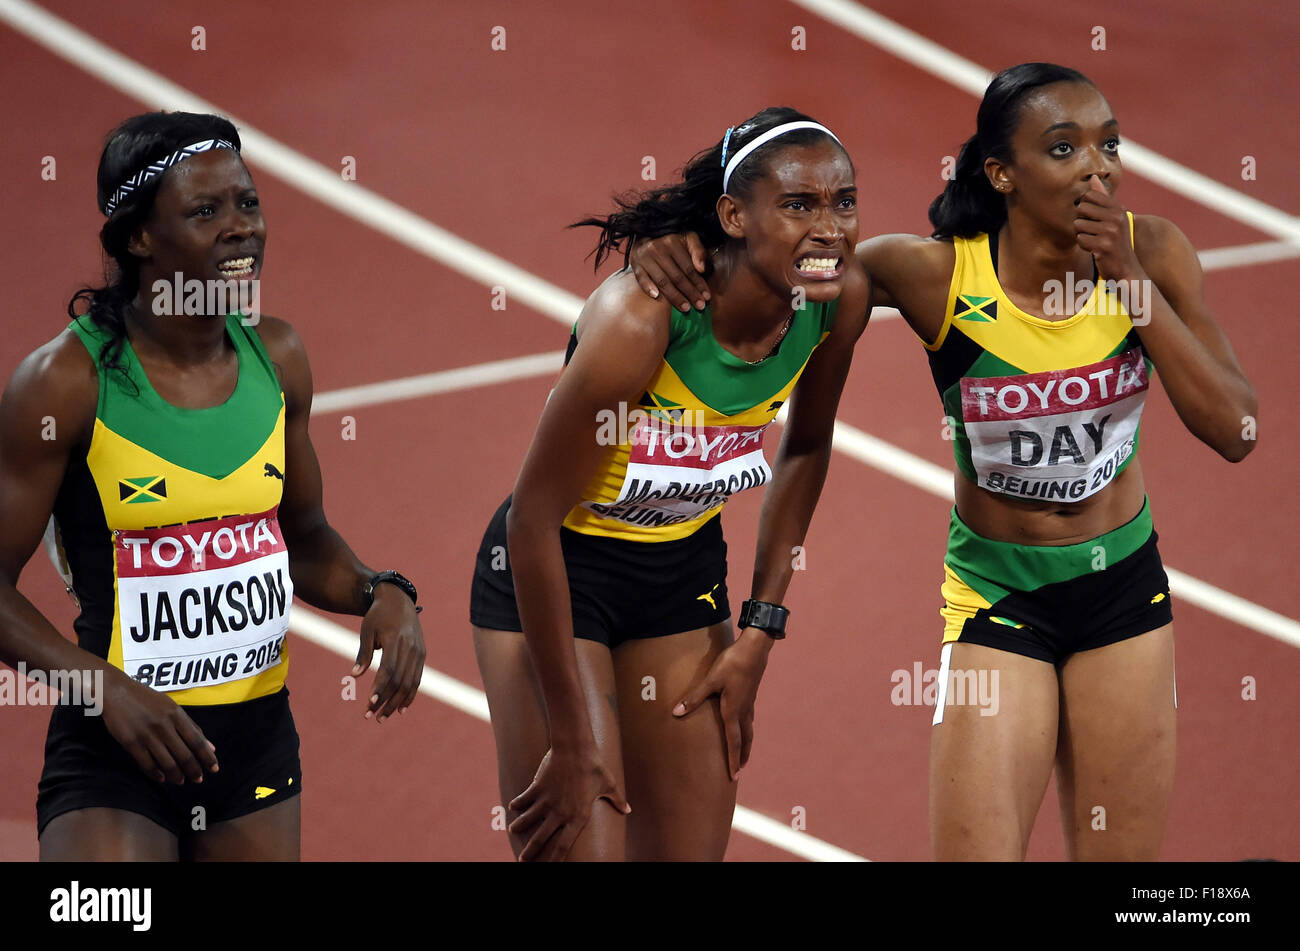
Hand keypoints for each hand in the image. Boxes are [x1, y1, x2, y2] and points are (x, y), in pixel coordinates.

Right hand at [100, 668, 218, 783]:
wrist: (117, 692)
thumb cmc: (147, 699)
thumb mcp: (172, 707)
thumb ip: (191, 726)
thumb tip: (210, 747)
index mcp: (177, 715)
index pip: (197, 741)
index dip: (207, 757)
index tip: (214, 769)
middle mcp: (164, 726)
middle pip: (184, 755)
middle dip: (194, 770)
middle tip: (198, 780)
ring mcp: (147, 735)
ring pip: (167, 763)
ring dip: (176, 775)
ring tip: (181, 781)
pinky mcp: (131, 743)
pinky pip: (147, 764)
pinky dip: (156, 774)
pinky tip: (162, 778)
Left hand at [353, 583, 424, 720]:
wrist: (399, 600)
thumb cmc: (378, 615)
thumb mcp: (367, 630)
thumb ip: (363, 653)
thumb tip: (355, 675)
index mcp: (396, 639)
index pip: (388, 670)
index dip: (380, 688)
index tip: (370, 703)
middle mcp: (410, 647)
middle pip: (400, 681)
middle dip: (385, 701)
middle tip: (371, 716)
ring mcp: (419, 652)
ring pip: (410, 683)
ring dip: (397, 703)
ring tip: (383, 716)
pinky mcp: (422, 655)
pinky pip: (417, 679)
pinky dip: (410, 695)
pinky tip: (401, 709)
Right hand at [508, 744, 630, 861]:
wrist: (575, 747)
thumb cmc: (594, 766)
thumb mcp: (609, 784)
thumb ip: (617, 800)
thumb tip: (628, 810)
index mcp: (579, 816)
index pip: (564, 845)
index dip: (555, 859)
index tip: (548, 868)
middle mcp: (561, 813)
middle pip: (542, 839)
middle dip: (531, 852)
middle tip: (523, 861)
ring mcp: (547, 801)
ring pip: (528, 820)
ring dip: (520, 827)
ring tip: (514, 830)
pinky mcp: (537, 788)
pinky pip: (524, 800)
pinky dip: (517, 804)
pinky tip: (513, 807)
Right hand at [629, 232, 710, 311]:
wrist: (646, 235)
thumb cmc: (671, 241)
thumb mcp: (688, 239)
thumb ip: (698, 251)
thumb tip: (702, 268)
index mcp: (672, 242)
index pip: (688, 268)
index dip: (699, 283)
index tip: (707, 296)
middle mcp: (658, 249)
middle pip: (677, 277)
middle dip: (690, 293)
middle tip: (700, 306)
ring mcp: (645, 257)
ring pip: (662, 281)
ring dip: (675, 296)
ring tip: (686, 308)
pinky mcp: (635, 264)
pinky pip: (641, 278)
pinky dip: (648, 287)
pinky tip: (656, 297)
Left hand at [672, 627, 772, 779]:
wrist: (754, 649)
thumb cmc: (732, 664)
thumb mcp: (710, 680)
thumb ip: (694, 698)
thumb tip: (676, 713)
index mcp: (734, 710)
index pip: (734, 742)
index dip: (733, 760)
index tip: (734, 776)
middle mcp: (744, 710)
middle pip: (745, 740)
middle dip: (742, 756)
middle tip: (739, 771)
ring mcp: (749, 703)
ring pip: (749, 729)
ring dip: (746, 744)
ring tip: (743, 753)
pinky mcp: (750, 695)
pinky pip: (749, 718)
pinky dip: (746, 729)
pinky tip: (742, 724)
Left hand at [1074, 175, 1142, 280]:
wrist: (1126, 269)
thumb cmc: (1115, 241)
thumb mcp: (1113, 217)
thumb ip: (1103, 198)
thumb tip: (1093, 178)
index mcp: (1118, 208)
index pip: (1090, 195)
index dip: (1085, 207)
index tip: (1094, 218)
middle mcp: (1116, 217)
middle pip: (1081, 208)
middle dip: (1082, 221)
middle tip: (1093, 232)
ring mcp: (1110, 232)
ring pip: (1078, 225)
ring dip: (1082, 235)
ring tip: (1095, 241)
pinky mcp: (1103, 246)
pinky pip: (1080, 239)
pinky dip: (1084, 246)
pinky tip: (1095, 250)